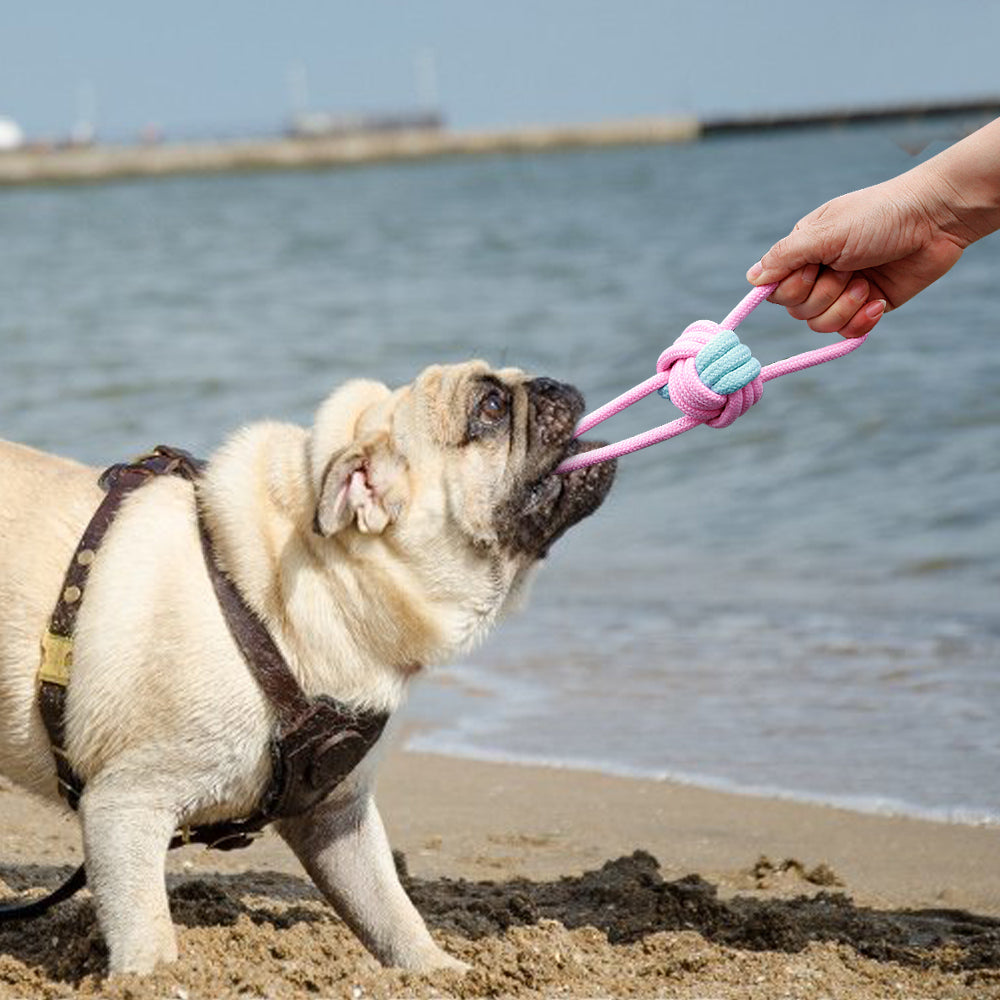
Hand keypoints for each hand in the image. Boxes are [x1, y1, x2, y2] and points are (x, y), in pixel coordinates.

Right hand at [747, 173, 966, 337]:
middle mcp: (819, 272)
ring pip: (820, 325)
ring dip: (844, 307)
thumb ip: (785, 256)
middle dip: (823, 295)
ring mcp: (843, 291)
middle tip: (848, 269)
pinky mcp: (868, 306)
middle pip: (797, 311)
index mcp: (804, 251)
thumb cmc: (880, 216)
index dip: (793, 288)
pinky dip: (861, 322)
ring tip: (866, 283)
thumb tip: (752, 279)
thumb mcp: (826, 232)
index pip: (776, 290)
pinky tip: (878, 302)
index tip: (814, 268)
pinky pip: (848, 332)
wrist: (936, 220)